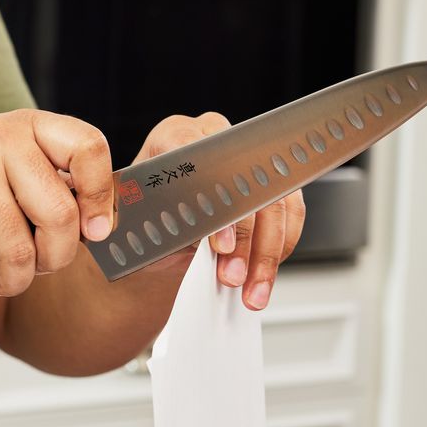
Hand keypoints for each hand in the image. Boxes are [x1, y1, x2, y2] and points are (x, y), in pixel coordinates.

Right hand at [0, 109, 116, 301]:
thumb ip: (42, 180)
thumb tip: (97, 224)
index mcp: (23, 126)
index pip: (89, 148)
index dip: (101, 194)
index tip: (95, 228)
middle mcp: (1, 141)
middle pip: (61, 214)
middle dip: (55, 257)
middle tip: (40, 267)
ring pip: (23, 249)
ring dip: (16, 280)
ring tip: (2, 280)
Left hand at [132, 112, 306, 309]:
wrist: (156, 241)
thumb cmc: (141, 227)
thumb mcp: (136, 225)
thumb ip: (158, 223)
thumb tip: (188, 234)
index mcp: (172, 138)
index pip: (199, 155)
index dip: (212, 199)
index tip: (218, 243)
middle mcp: (212, 140)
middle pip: (243, 182)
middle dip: (243, 237)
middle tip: (232, 274)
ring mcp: (246, 159)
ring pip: (273, 201)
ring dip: (265, 252)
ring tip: (249, 288)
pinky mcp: (271, 184)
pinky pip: (290, 213)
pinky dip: (279, 250)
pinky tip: (262, 276)